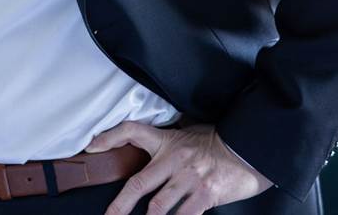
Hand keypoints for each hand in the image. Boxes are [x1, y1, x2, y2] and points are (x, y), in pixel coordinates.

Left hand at [84, 120, 272, 214]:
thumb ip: (166, 143)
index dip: (110, 137)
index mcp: (167, 141)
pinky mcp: (205, 196)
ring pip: (159, 207)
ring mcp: (189, 179)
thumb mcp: (186, 133)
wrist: (246, 149)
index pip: (132, 131)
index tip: (92, 147)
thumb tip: (148, 149)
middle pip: (139, 184)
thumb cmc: (214, 142)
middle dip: (120, 205)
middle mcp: (174, 159)